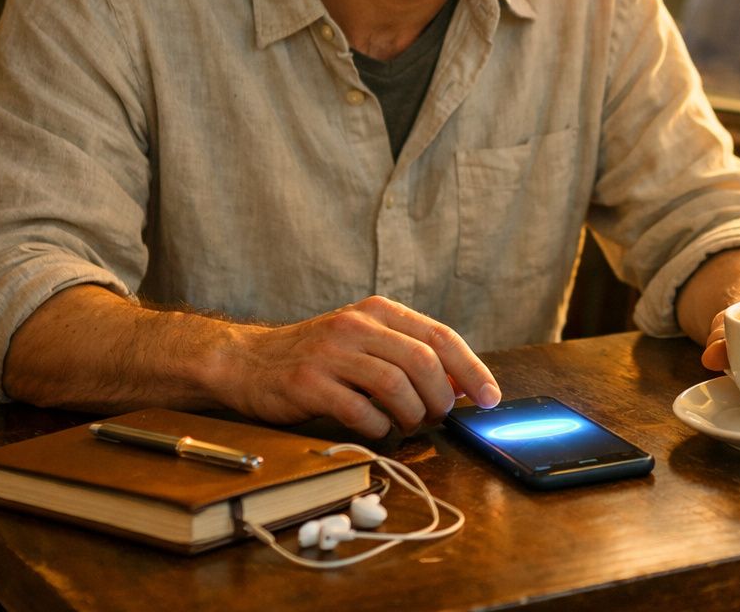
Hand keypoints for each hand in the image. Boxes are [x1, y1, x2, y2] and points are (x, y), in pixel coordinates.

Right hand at [223, 296, 501, 438]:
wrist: (249, 361)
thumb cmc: (320, 357)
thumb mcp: (367, 342)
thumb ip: (411, 355)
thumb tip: (463, 385)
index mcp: (379, 311)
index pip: (441, 337)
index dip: (472, 370)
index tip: (490, 397)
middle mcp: (357, 325)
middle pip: (423, 362)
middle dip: (442, 397)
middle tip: (439, 417)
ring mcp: (331, 353)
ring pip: (396, 385)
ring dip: (412, 414)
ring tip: (408, 424)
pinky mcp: (308, 383)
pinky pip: (359, 411)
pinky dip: (378, 427)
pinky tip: (376, 428)